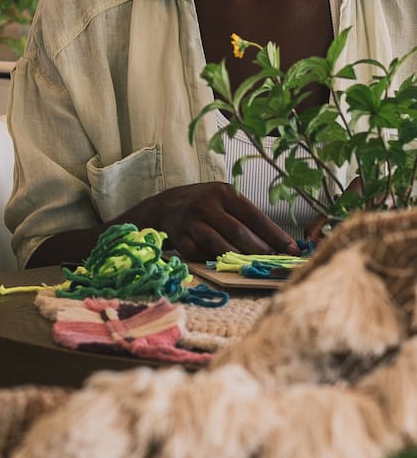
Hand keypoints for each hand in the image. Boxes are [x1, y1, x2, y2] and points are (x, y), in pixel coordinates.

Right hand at [122, 180, 299, 260]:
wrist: (164, 206)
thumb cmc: (204, 205)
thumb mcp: (224, 201)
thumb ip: (247, 218)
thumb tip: (280, 242)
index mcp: (223, 192)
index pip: (255, 217)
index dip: (276, 235)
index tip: (294, 250)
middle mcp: (206, 204)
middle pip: (239, 233)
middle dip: (260, 250)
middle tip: (274, 261)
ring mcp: (190, 221)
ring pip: (221, 246)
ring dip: (239, 259)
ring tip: (251, 264)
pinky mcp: (179, 238)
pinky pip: (202, 255)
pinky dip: (214, 261)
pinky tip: (222, 262)